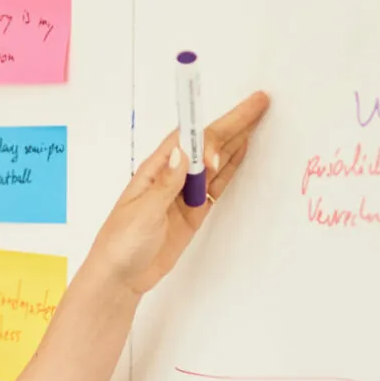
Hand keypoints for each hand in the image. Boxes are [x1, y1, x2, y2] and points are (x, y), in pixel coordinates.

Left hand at [82, 91, 270, 295]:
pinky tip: (242, 151)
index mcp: (155, 171)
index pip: (187, 140)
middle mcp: (171, 177)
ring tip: (257, 119)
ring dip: (236, 140)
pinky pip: (217, 185)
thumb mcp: (143, 213)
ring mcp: (183, 194)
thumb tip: (182, 153)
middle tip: (259, 102)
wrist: (120, 277)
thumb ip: (166, 185)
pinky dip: (230, 168)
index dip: (210, 131)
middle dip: (233, 123)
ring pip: (215, 161)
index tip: (230, 128)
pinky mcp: (193, 213)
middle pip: (206, 144)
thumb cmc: (121, 243)